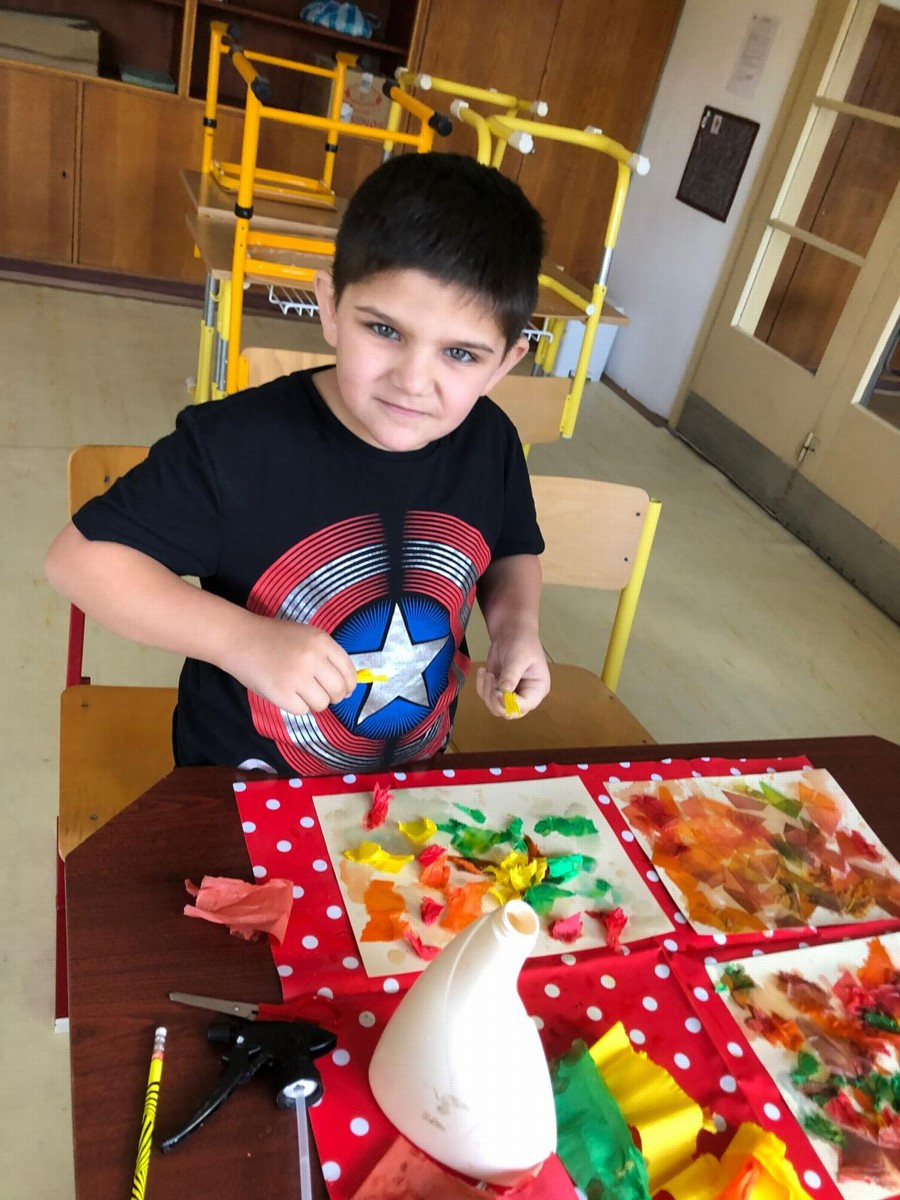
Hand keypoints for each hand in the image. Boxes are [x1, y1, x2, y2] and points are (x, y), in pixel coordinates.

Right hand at [224, 615, 357, 715]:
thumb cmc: (273, 637)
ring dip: (314, 703)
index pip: (348, 671)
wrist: (239, 638)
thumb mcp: (306, 636)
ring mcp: (297, 677)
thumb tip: (344, 685)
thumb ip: (326, 655)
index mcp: (322, 641)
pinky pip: (302, 711)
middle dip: (334, 696)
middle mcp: (313, 658)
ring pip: (322, 703)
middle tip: (321, 694)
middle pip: (338, 690)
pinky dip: (297, 706)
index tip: (345, 690)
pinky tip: (287, 694)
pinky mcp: (281, 693)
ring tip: (301, 693)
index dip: (349, 685)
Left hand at [475, 630, 549, 718]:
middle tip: (490, 678)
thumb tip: (504, 692)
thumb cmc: (521, 642)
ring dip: (486, 691)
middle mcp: (525, 696)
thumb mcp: (518, 657)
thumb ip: (511, 675)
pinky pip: (487, 697)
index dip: (508, 703)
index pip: (524, 707)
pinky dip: (481, 686)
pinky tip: (483, 671)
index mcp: (537, 690)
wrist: (512, 632)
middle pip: (508, 712)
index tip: (497, 690)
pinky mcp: (498, 689)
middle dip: (495, 698)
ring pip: (495, 707)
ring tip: (487, 672)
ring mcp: (511, 694)